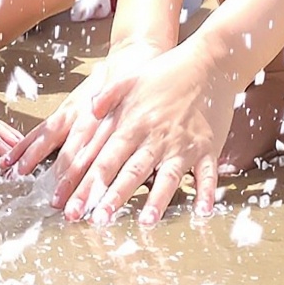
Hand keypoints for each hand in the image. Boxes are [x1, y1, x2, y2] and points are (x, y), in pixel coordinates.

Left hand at [8, 39, 232, 223]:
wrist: (209, 62)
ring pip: (167, 178)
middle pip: (131, 172)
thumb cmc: (166, 71)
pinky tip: (202, 213)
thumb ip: (106, 96)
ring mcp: (184, 144)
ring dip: (156, 201)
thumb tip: (87, 112)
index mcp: (134, 123)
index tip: (74, 203)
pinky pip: (207, 175)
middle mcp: (156, 137)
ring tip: (144, 223)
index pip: (105, 158)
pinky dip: (205, 193)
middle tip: (97, 222)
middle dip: (113, 198)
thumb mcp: (130, 78)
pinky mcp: (208, 148)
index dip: (87, 183)